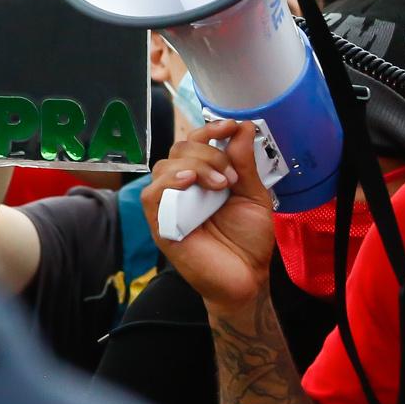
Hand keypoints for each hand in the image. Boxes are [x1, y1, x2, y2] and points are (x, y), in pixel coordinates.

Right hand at [142, 119, 276, 312]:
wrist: (248, 277)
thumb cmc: (248, 240)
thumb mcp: (253, 195)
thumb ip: (244, 163)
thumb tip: (241, 127)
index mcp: (203, 178)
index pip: (194, 142)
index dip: (209, 129)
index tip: (231, 126)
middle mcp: (183, 188)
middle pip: (180, 149)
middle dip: (208, 152)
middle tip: (230, 176)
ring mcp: (170, 206)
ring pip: (165, 166)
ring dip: (195, 166)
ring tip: (219, 185)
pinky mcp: (162, 225)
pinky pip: (152, 195)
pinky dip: (168, 182)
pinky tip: (188, 181)